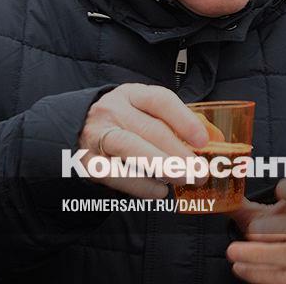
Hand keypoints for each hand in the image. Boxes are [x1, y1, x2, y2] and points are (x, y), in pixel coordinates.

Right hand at [77, 84, 208, 197]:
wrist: (74, 132)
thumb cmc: (121, 124)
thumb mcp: (141, 113)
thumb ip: (172, 123)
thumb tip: (211, 140)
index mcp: (131, 95)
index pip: (160, 101)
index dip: (184, 120)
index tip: (203, 140)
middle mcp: (112, 111)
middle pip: (151, 129)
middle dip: (180, 152)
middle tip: (200, 171)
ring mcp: (98, 135)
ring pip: (133, 149)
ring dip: (163, 166)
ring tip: (185, 179)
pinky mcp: (88, 161)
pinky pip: (117, 174)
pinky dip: (141, 185)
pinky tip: (159, 190)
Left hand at [228, 178, 285, 283]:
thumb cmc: (281, 229)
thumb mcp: (264, 213)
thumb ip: (239, 205)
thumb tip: (215, 196)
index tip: (280, 188)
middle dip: (280, 227)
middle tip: (252, 230)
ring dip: (263, 255)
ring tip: (235, 252)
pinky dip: (262, 274)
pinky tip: (241, 267)